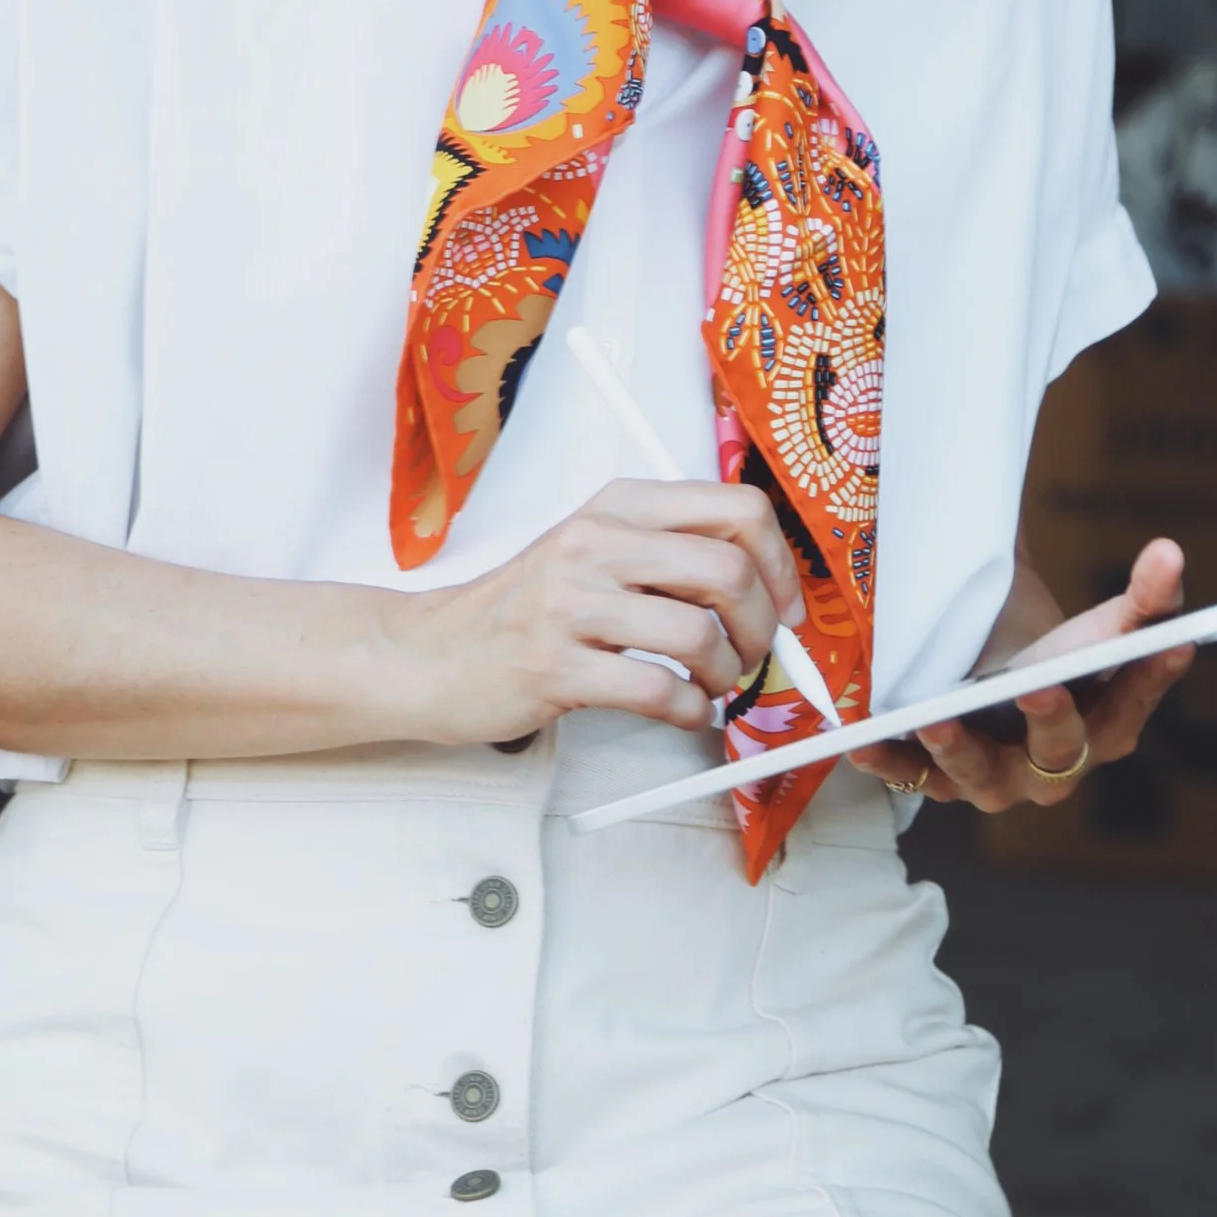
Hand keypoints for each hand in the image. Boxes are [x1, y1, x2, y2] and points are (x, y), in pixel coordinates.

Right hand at [386, 479, 803, 745]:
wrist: (430, 654)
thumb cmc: (526, 610)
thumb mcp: (597, 554)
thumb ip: (673, 559)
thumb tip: (771, 595)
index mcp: (618, 505)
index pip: (737, 508)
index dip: (781, 565)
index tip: (786, 607)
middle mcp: (595, 542)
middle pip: (729, 569)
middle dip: (763, 626)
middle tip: (753, 656)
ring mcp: (570, 603)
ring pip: (699, 633)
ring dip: (726, 675)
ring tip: (709, 686)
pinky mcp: (553, 666)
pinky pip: (658, 691)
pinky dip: (689, 711)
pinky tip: (681, 710)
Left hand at [850, 537, 1190, 815]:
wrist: (988, 684)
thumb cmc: (1047, 656)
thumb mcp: (1091, 625)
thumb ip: (1139, 594)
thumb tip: (1170, 551)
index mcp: (1107, 722)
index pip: (1137, 698)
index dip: (1154, 674)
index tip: (1173, 643)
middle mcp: (1058, 764)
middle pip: (1063, 750)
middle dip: (1052, 720)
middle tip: (1040, 688)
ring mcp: (999, 780)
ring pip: (984, 775)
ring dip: (961, 750)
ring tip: (938, 720)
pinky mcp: (943, 783)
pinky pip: (915, 782)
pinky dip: (891, 764)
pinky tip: (864, 744)